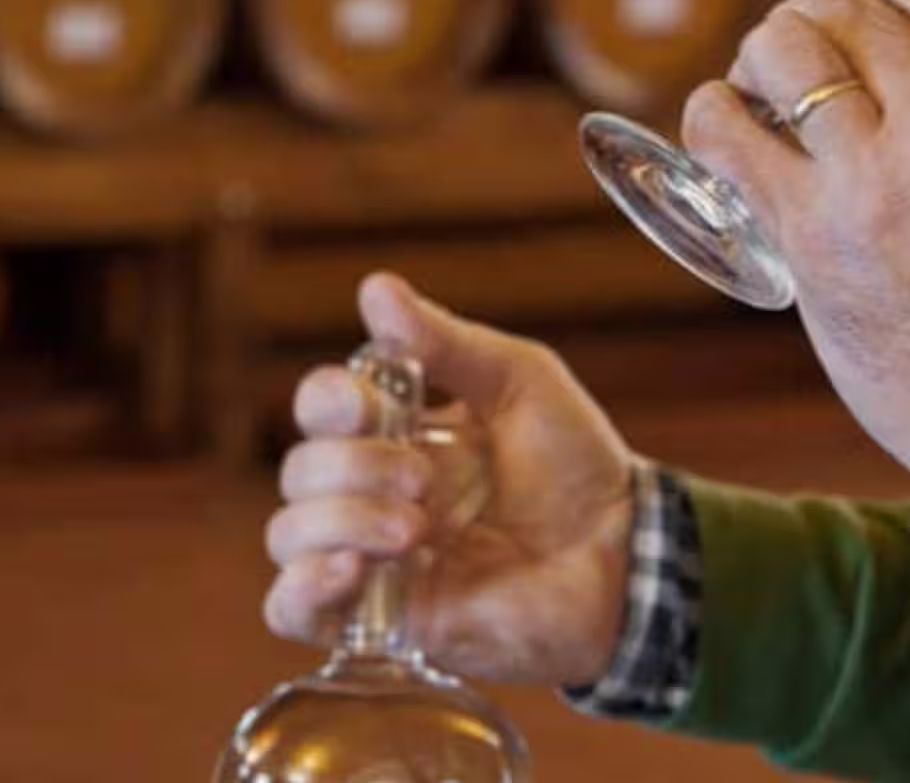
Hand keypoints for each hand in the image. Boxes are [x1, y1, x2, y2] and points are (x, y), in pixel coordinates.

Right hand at [263, 274, 637, 688]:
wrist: (621, 556)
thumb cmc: (576, 464)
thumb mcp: (520, 382)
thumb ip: (447, 343)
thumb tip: (375, 288)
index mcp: (399, 431)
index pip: (323, 407)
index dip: (329, 399)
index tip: (369, 404)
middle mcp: (375, 492)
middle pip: (302, 468)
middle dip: (354, 466)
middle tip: (426, 480)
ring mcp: (374, 558)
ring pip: (289, 532)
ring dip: (340, 520)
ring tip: (415, 529)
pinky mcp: (381, 622)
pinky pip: (292, 610)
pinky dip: (303, 586)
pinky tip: (352, 570)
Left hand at [683, 0, 909, 497]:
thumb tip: (906, 39)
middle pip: (840, 6)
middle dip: (804, 19)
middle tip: (794, 59)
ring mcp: (876, 175)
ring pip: (779, 48)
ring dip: (755, 61)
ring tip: (760, 96)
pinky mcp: (812, 232)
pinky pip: (725, 131)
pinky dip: (710, 116)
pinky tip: (722, 130)